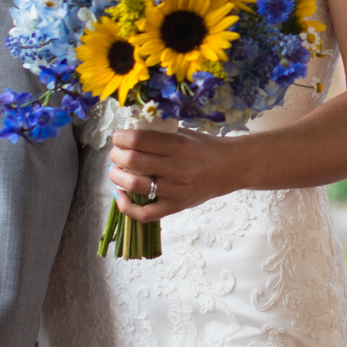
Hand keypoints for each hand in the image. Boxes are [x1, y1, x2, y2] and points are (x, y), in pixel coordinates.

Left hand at [108, 125, 239, 222]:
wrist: (229, 168)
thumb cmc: (204, 148)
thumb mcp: (184, 133)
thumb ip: (158, 133)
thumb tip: (127, 132)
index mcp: (179, 146)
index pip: (139, 140)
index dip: (121, 137)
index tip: (118, 137)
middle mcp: (177, 169)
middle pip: (132, 161)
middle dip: (116, 155)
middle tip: (117, 152)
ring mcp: (175, 191)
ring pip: (134, 185)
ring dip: (117, 176)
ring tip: (118, 170)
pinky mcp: (175, 207)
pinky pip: (144, 214)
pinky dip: (126, 205)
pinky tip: (121, 194)